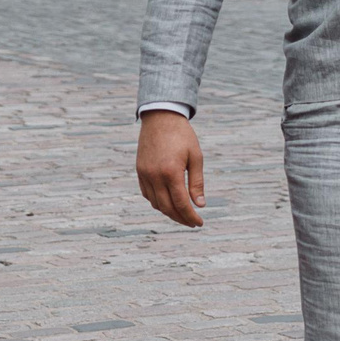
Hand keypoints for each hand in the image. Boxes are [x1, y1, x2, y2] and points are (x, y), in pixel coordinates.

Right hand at [137, 109, 205, 226]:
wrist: (160, 117)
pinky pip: (147, 194)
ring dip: (169, 212)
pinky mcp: (140, 171)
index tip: (199, 223)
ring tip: (182, 213)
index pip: (181, 203)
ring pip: (155, 203)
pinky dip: (157, 202)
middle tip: (192, 222)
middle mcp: (155, 176)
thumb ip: (196, 182)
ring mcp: (145, 174)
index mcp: (171, 172)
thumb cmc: (182, 135)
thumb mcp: (195, 157)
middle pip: (167, 208)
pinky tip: (168, 202)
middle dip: (180, 218)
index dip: (191, 216)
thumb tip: (200, 205)